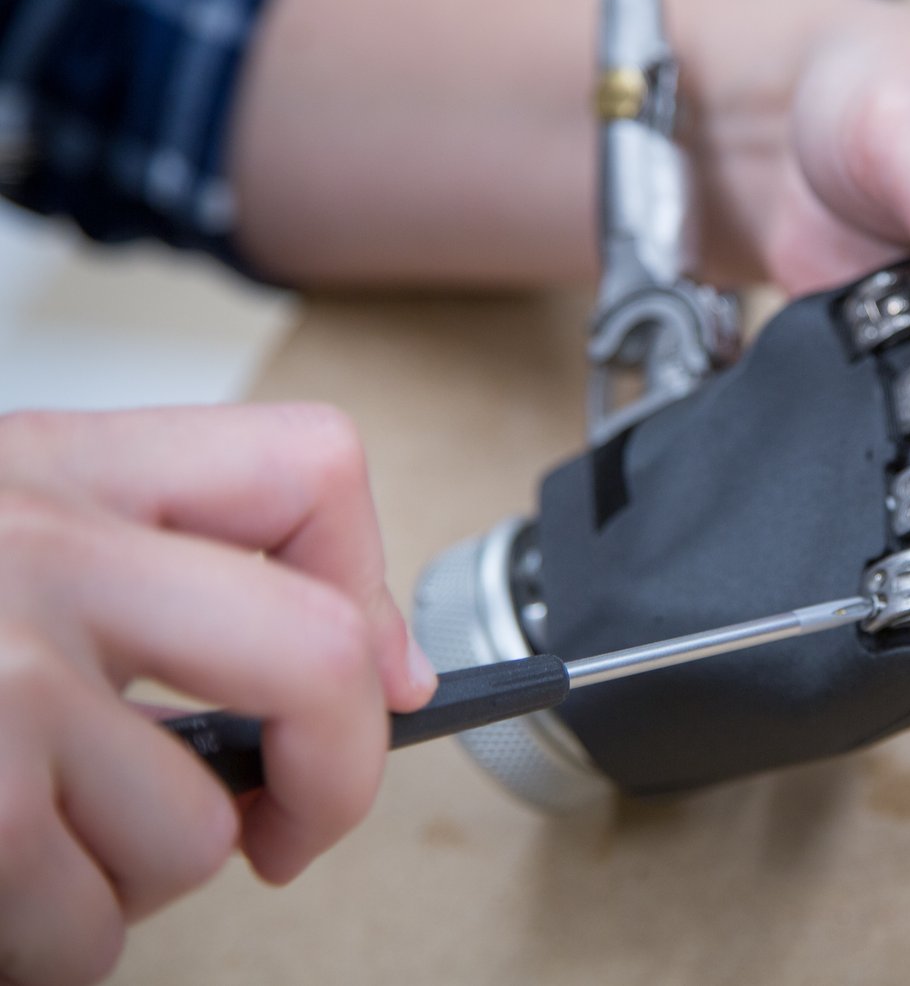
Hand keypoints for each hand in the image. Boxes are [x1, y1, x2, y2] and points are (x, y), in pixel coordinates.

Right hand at [0, 404, 435, 985]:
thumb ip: (157, 568)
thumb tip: (379, 671)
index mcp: (58, 468)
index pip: (309, 469)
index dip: (372, 582)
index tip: (378, 674)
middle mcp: (35, 555)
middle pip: (316, 656)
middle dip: (336, 775)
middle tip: (290, 826)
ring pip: (187, 834)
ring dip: (128, 881)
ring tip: (32, 846)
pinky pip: (79, 928)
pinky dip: (47, 944)